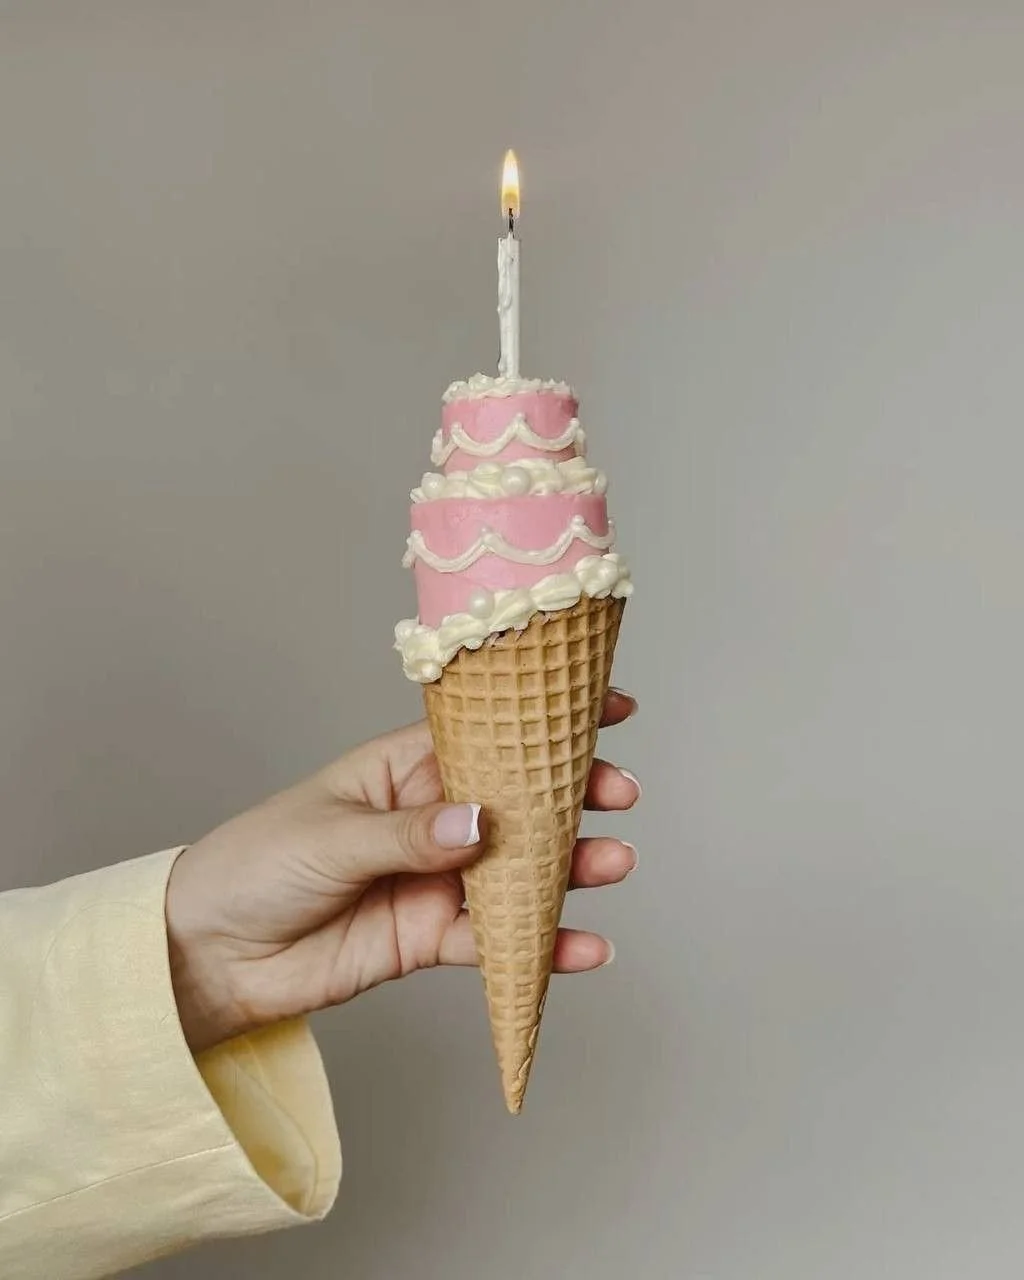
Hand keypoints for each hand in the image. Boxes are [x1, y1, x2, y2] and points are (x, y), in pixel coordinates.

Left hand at [166, 690, 639, 1053]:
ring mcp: (435, 879)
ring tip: (612, 864)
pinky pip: (496, 940)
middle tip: (617, 794)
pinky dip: (540, 946)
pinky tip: (582, 948)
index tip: (607, 707)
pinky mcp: (430, 937)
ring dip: (569, 870)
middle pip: (516, 804)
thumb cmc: (257, 865)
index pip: (485, 737)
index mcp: (402, 771)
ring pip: (518, 872)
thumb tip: (483, 825)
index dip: (543, 722)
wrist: (212, 954)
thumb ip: (409, 835)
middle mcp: (430, 821)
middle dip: (571, 797)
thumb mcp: (330, 836)